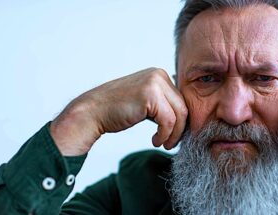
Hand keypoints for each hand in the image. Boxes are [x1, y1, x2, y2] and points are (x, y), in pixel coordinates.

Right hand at [50, 68, 187, 155]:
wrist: (93, 112)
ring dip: (173, 134)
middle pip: (183, 106)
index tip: (174, 135)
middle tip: (171, 142)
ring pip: (179, 114)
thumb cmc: (117, 111)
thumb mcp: (145, 102)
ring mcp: (155, 83)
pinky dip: (165, 135)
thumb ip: (163, 104)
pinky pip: (169, 120)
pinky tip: (155, 140)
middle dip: (180, 128)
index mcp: (159, 75)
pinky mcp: (150, 95)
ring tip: (162, 143)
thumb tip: (184, 117)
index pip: (181, 100)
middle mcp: (159, 75)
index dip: (181, 121)